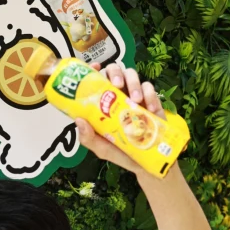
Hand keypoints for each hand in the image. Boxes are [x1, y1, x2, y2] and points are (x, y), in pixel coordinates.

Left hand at [76, 63, 161, 177]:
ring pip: (133, 75)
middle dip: (116, 74)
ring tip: (136, 100)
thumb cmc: (120, 152)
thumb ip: (88, 138)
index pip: (96, 79)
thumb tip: (79, 121)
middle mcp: (117, 95)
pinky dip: (150, 96)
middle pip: (115, 71)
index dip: (94, 69)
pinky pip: (150, 89)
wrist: (146, 162)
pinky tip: (151, 110)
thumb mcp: (101, 148)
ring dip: (134, 84)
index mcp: (102, 103)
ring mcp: (134, 96)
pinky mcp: (150, 100)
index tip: (96, 67)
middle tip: (118, 86)